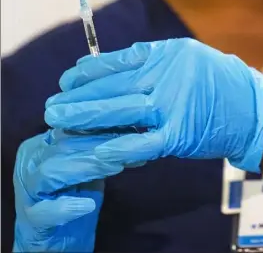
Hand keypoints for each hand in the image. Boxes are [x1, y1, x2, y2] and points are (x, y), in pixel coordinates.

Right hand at [13, 129, 123, 251]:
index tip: (130, 127)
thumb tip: (134, 131)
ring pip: (51, 172)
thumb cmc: (76, 194)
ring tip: (115, 167)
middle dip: (100, 144)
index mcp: (42, 143)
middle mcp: (30, 161)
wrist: (57, 237)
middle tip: (130, 145)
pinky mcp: (30, 218)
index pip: (71, 127)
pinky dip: (65, 207)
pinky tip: (87, 205)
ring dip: (86, 168)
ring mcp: (27, 189)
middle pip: (63, 145)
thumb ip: (104, 149)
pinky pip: (44, 210)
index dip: (101, 126)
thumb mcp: (91, 166)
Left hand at [45, 39, 262, 172]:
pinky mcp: (178, 134)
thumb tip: (114, 70)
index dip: (89, 72)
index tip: (69, 79)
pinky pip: (142, 141)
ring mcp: (172, 105)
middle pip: (114, 86)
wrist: (252, 109)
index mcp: (167, 54)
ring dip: (87, 117)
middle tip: (52, 105)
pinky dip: (119, 146)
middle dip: (79, 96)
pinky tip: (97, 149)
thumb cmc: (220, 83)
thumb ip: (154, 62)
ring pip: (121, 111)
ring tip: (60, 121)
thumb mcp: (189, 58)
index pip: (118, 61)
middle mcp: (167, 75)